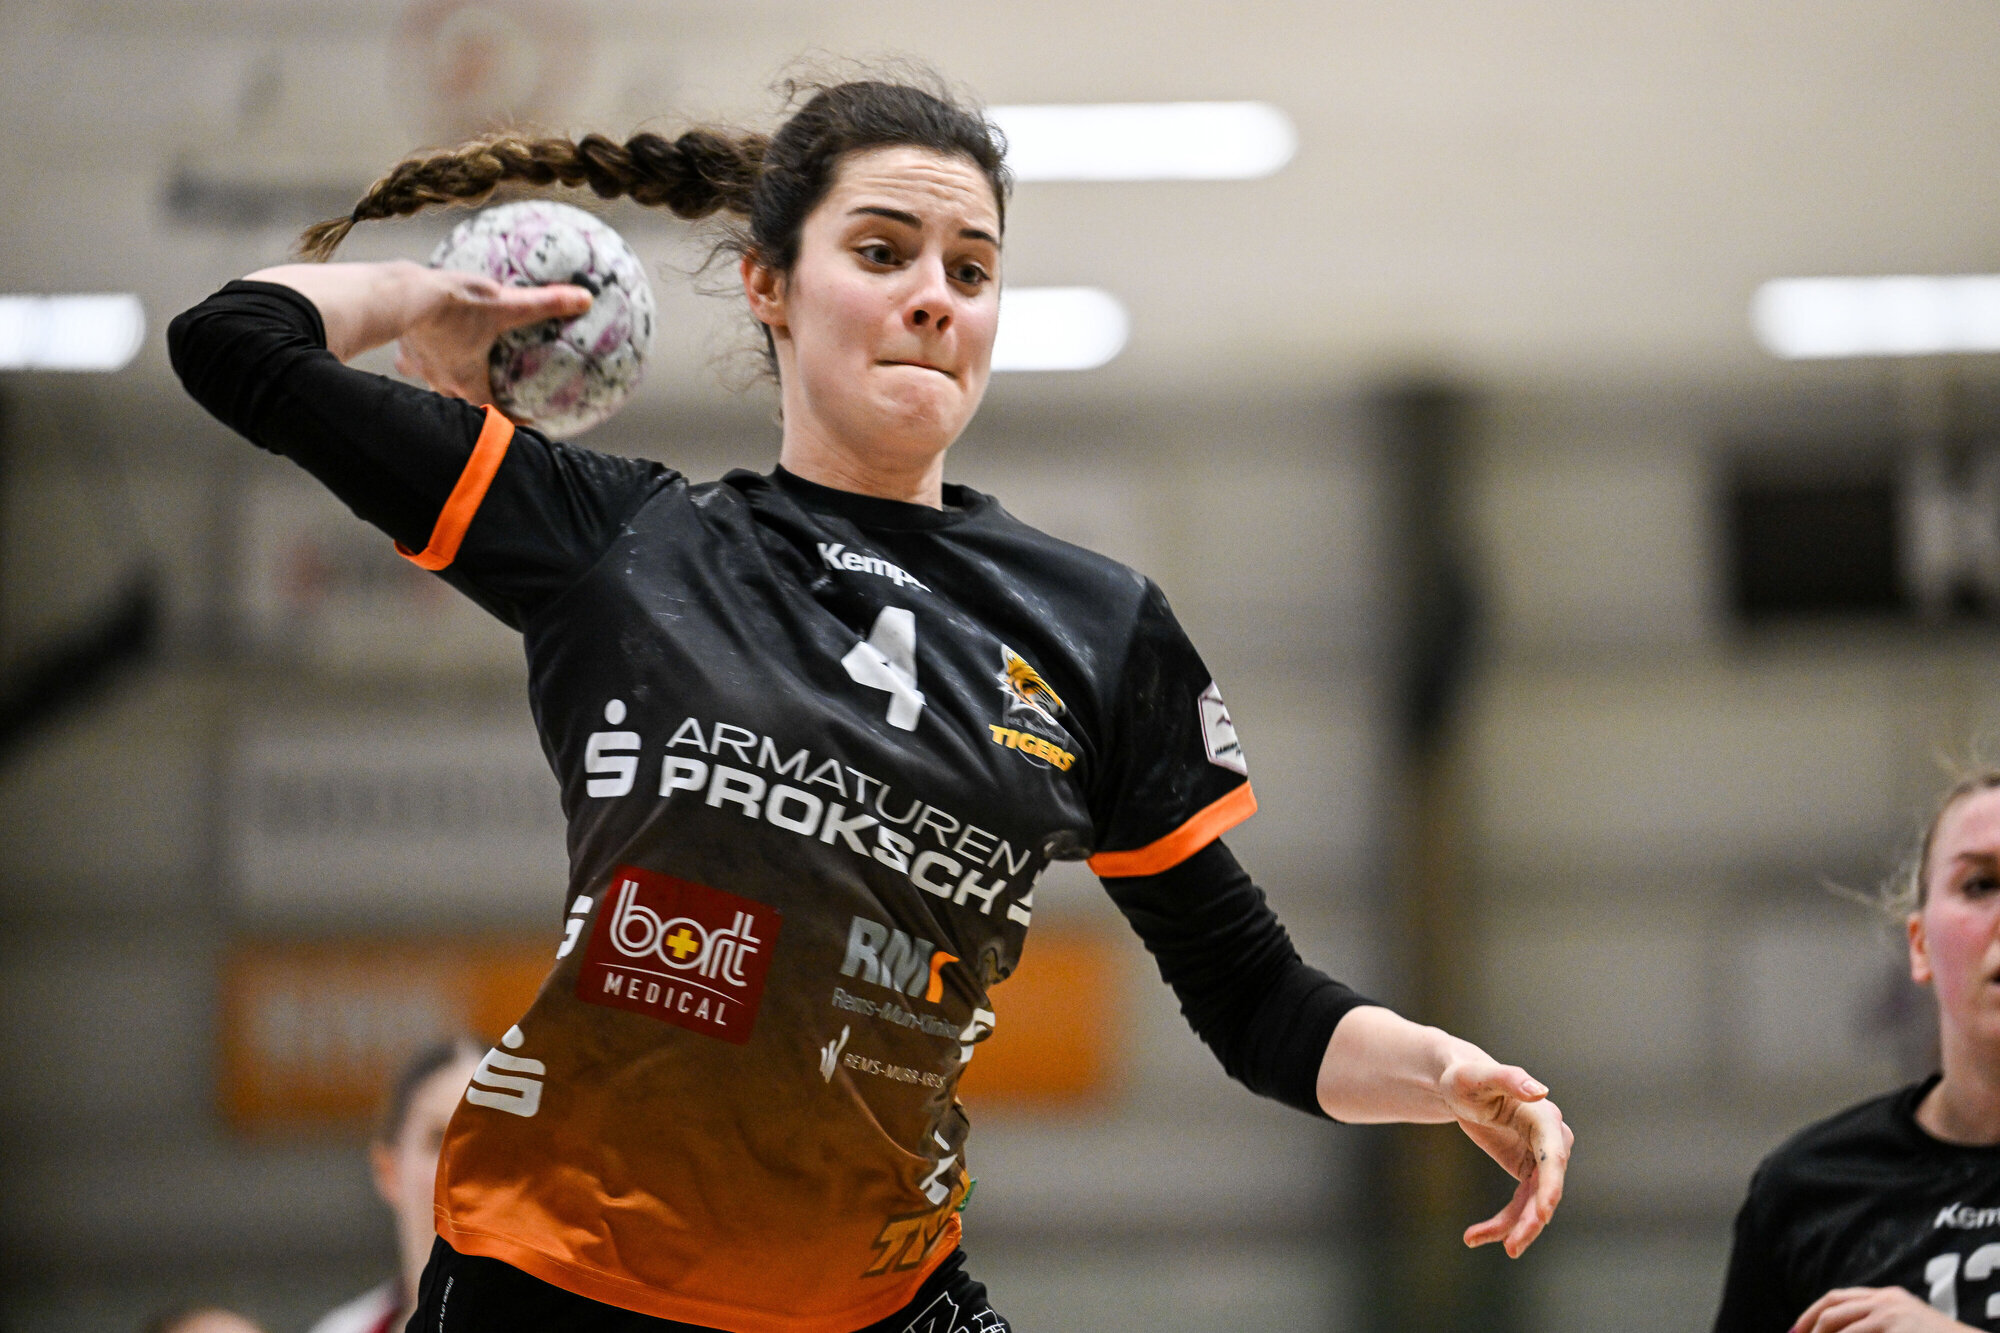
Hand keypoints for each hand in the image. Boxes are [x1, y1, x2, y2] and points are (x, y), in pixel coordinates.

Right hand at [393, 269, 592, 407]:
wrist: (399, 294)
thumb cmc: (452, 304)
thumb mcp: (506, 304)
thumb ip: (545, 304)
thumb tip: (584, 299)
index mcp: (466, 379)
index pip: (491, 412)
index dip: (509, 421)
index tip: (526, 422)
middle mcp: (439, 379)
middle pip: (460, 402)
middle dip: (475, 403)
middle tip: (488, 398)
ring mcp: (418, 365)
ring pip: (434, 382)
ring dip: (446, 380)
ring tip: (454, 371)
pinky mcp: (402, 345)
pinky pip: (413, 357)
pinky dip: (422, 354)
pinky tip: (424, 341)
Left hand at [1438, 1056, 1571, 1257]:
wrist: (1459, 1086)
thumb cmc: (1467, 1077)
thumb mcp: (1478, 1076)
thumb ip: (1510, 1079)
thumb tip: (1541, 1091)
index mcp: (1544, 1118)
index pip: (1554, 1158)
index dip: (1550, 1187)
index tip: (1542, 1215)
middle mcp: (1550, 1140)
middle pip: (1547, 1188)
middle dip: (1531, 1220)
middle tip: (1511, 1248)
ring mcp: (1540, 1158)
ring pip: (1533, 1203)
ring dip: (1512, 1228)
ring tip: (1474, 1240)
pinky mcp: (1527, 1170)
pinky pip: (1521, 1203)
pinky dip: (1501, 1222)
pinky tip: (1475, 1235)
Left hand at [1791, 1286, 1968, 1332]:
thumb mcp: (1904, 1324)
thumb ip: (1875, 1322)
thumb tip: (1838, 1330)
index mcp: (1886, 1296)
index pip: (1838, 1298)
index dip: (1813, 1313)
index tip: (1797, 1329)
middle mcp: (1885, 1301)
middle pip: (1832, 1309)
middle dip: (1810, 1326)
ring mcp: (1890, 1314)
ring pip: (1840, 1326)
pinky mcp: (1894, 1329)